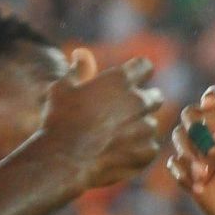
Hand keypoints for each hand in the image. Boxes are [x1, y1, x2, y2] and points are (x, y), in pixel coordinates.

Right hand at [36, 57, 166, 191]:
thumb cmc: (59, 121)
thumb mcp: (62, 89)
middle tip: (124, 113)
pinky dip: (138, 149)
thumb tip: (81, 54)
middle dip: (144, 102)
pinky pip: (150, 146)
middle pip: (155, 97)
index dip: (138, 72)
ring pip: (151, 124)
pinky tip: (118, 153)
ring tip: (114, 137)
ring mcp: (146, 127)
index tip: (132, 80)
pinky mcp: (148, 150)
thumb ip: (77, 70)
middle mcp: (138, 101)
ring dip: (139, 128)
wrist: (65, 160)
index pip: (144, 66)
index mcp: (120, 81)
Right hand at [167, 86, 214, 214]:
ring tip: (204, 175)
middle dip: (194, 126)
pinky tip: (198, 187)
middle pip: (191, 114)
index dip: (212, 95)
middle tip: (213, 153)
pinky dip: (180, 171)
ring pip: (178, 137)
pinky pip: (174, 165)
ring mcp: (204, 159)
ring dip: (186, 152)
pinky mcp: (193, 179)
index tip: (211, 105)